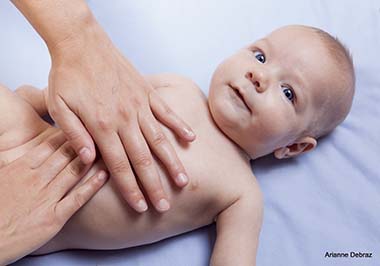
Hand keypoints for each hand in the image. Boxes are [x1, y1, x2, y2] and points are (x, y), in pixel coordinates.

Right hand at [0, 131, 107, 264]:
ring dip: (92, 160)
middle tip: (101, 132)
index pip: (50, 145)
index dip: (69, 135)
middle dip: (85, 143)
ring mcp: (45, 198)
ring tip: (109, 149)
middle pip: (65, 155)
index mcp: (20, 168)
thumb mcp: (0, 179)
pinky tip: (105, 175)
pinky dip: (92, 185)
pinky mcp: (53, 218)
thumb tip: (31, 157)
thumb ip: (18, 167)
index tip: (83, 126)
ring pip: (74, 172)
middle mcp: (35, 179)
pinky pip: (77, 198)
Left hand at [45, 24, 194, 212]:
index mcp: (102, 126)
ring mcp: (139, 105)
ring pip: (159, 139)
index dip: (131, 189)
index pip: (119, 166)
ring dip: (172, 162)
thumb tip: (90, 161)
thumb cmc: (68, 75)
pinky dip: (179, 125)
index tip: (142, 207)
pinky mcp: (147, 92)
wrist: (81, 43)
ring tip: (184, 180)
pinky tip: (191, 139)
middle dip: (154, 185)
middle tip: (165, 205)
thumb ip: (75, 135)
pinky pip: (166, 111)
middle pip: (143, 159)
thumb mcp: (59, 107)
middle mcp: (125, 119)